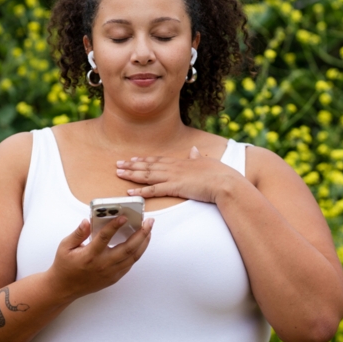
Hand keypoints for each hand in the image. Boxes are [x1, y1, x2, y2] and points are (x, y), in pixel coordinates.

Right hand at [48, 216, 153, 300]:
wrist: (64, 288)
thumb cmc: (65, 265)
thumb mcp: (65, 246)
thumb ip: (78, 233)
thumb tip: (87, 221)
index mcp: (89, 255)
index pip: (104, 238)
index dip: (115, 226)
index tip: (124, 217)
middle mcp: (102, 264)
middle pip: (127, 248)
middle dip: (141, 234)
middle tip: (148, 222)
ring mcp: (110, 272)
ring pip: (132, 257)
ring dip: (143, 243)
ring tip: (149, 230)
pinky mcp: (114, 278)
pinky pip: (129, 264)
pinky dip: (137, 253)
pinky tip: (141, 244)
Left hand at [115, 146, 236, 203]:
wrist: (225, 182)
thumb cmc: (219, 174)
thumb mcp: (206, 162)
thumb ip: (196, 157)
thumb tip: (194, 150)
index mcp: (180, 161)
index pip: (157, 159)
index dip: (143, 159)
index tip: (132, 159)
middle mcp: (173, 167)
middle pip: (147, 165)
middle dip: (131, 165)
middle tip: (117, 164)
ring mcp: (172, 177)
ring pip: (146, 175)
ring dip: (131, 174)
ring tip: (118, 173)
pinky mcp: (174, 188)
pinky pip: (153, 190)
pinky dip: (140, 190)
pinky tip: (130, 191)